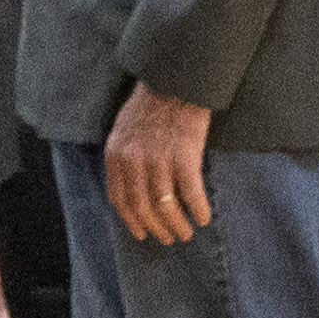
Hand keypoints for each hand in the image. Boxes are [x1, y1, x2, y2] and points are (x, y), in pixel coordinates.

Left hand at [102, 84, 213, 243]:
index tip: (142, 234)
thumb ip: (124, 157)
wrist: (175, 79)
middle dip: (157, 229)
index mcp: (115, 154)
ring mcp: (158, 160)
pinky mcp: (184, 157)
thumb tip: (131, 187)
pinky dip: (198, 209)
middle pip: (143, 208)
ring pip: (166, 206)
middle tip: (170, 238)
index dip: (132, 221)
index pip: (120, 199)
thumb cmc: (151, 103)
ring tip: (186, 233)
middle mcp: (133, 161)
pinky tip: (203, 217)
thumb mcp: (123, 129)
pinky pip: (191, 194)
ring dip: (177, 225)